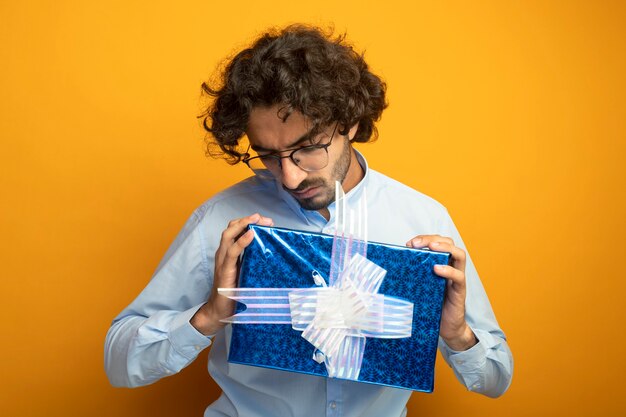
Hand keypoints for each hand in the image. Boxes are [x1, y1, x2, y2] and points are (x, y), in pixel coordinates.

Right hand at [191, 213, 273, 334]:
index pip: (236, 230)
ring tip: (257, 220)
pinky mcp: (224, 270)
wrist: (220, 311)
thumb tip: (274, 257)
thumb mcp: (246, 273)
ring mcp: (222, 261)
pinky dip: (241, 241)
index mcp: (228, 254)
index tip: (266, 221)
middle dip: (247, 219)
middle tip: (265, 219)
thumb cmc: (234, 294)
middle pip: (231, 228)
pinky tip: (251, 234)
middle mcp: (223, 254)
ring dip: (243, 224)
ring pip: (228, 235)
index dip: (248, 222)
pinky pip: (232, 252)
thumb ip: (253, 263)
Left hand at [407, 235, 477, 350]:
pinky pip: (459, 277)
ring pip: (459, 254)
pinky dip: (449, 270)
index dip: (424, 238)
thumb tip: (391, 267)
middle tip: (416, 243)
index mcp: (441, 263)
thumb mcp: (419, 286)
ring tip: (432, 247)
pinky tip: (437, 269)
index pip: (437, 242)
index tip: (409, 243)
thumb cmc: (431, 305)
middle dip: (432, 239)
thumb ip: (413, 275)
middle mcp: (451, 267)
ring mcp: (457, 278)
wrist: (446, 327)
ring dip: (445, 247)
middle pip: (449, 243)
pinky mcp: (460, 291)